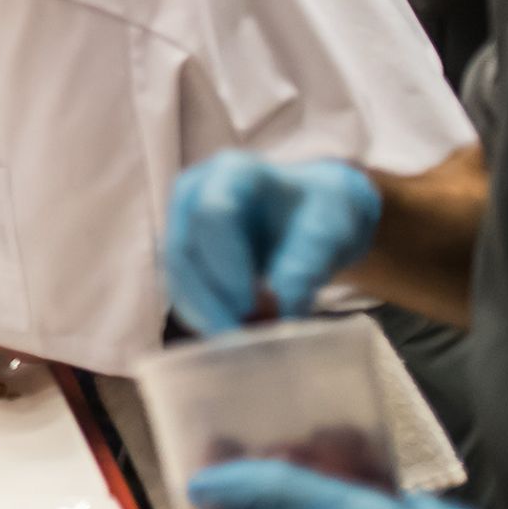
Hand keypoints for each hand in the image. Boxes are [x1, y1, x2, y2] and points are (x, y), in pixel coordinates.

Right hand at [164, 154, 379, 333]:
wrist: (311, 213)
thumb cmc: (322, 211)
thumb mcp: (330, 229)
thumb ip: (308, 263)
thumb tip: (285, 311)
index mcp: (232, 172)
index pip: (213, 214)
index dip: (227, 264)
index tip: (254, 307)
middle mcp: (194, 192)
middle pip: (184, 251)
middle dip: (211, 299)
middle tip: (244, 336)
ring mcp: (182, 222)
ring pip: (176, 276)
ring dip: (206, 313)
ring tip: (245, 336)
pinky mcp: (182, 254)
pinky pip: (181, 289)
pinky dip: (205, 316)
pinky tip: (235, 330)